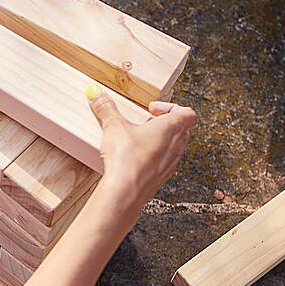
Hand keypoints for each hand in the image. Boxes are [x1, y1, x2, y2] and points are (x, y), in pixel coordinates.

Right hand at [87, 84, 196, 208]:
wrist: (126, 191)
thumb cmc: (127, 158)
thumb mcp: (114, 127)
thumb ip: (106, 108)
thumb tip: (96, 94)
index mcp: (172, 128)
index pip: (188, 113)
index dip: (172, 107)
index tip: (153, 109)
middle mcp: (176, 145)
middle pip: (182, 129)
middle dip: (165, 123)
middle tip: (147, 121)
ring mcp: (171, 163)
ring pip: (175, 147)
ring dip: (161, 140)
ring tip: (140, 139)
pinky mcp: (161, 177)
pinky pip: (164, 162)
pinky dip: (154, 157)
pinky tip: (135, 157)